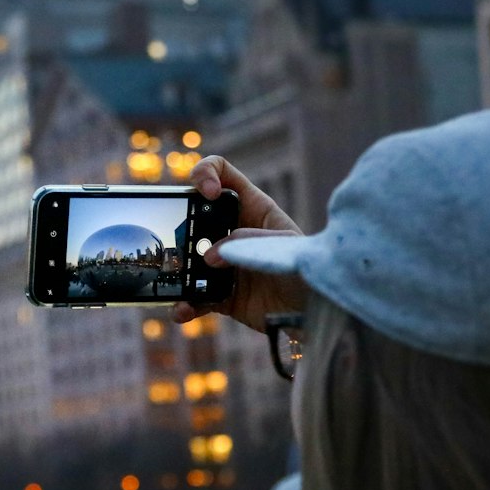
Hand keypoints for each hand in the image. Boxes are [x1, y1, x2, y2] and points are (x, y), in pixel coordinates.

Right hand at [172, 155, 307, 332]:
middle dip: (181, 226)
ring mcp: (224, 264)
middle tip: (183, 244)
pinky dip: (184, 304)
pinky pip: (194, 296)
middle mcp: (233, 232)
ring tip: (176, 283)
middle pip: (195, 216)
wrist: (313, 315)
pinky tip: (182, 310)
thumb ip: (244, 243)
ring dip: (177, 270)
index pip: (222, 174)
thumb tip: (209, 257)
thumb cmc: (308, 272)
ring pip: (188, 258)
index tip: (207, 193)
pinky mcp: (220, 293)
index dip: (206, 174)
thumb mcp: (282, 246)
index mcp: (252, 208)